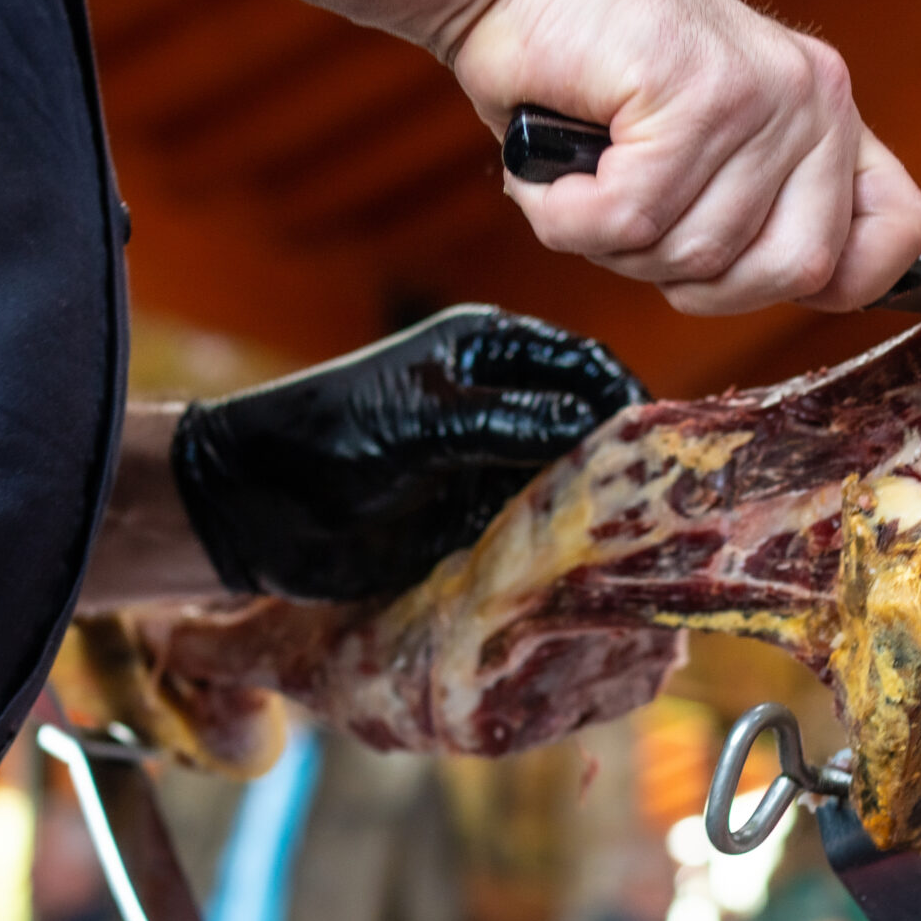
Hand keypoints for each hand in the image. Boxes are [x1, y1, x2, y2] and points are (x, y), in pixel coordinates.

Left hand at [169, 305, 645, 600]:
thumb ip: (513, 422)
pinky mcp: (476, 521)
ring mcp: (489, 463)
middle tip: (669, 504)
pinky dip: (564, 547)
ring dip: (597, 509)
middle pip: (587, 425)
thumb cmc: (326, 438)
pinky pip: (538, 529)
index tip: (666, 446)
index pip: (585, 366)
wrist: (251, 510)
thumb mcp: (424, 421)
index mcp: (488, 350)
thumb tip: (603, 431)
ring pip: (569, 481)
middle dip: (622, 460)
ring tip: (642, 544)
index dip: (627, 399)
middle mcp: (499, 402)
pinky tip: (593, 570)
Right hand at [449, 0, 920, 315]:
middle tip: (635, 216)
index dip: (845, 281)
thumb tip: (816, 285)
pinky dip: (572, 217)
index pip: (899, 230)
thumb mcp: (701, 150)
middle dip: (694, 278)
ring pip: (697, 255)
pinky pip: (632, 220)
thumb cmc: (586, 70)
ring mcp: (763, 95)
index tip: (759, 268)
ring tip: (588, 172)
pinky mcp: (699, 91)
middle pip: (790, 274)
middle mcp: (812, 100)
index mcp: (825, 116)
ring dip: (613, 239)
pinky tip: (560, 167)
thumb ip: (760, 211)